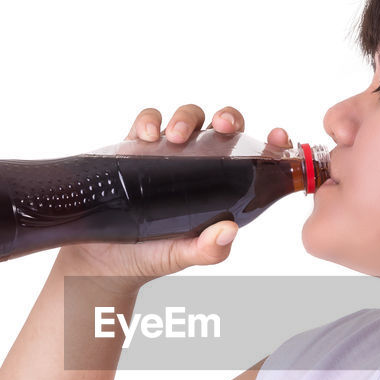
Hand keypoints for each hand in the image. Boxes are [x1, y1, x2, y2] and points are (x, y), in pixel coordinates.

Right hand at [56, 105, 294, 291]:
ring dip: (185, 119)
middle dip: (227, 118)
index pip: (251, 156)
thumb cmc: (150, 256)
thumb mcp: (183, 256)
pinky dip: (149, 122)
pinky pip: (146, 123)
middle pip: (221, 127)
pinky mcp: (133, 150)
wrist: (100, 261)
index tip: (278, 137)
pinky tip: (147, 137)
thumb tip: (229, 232)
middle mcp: (196, 164)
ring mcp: (165, 155)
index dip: (269, 142)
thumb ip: (207, 250)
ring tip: (174, 138)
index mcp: (219, 185)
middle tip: (222, 128)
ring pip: (186, 118)